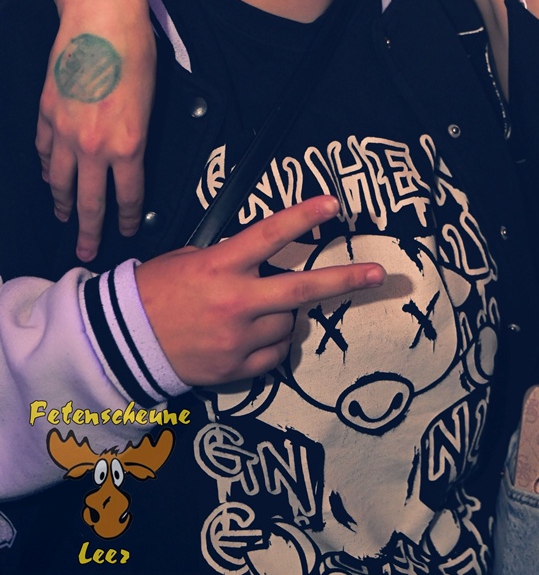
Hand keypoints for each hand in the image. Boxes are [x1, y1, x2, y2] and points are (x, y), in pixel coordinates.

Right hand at [36, 0, 154, 261]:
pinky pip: (44, 151)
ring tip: (63, 217)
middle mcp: (94, 145)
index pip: (129, 195)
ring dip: (62, 203)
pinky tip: (49, 176)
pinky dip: (46, 167)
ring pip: (60, 181)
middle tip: (86, 250)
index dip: (129, 218)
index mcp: (128, 144)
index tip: (128, 231)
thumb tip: (133, 154)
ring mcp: (65, 131)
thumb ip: (140, 134)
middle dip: (89, 229)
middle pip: (89, 200)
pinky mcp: (47, 113)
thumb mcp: (153, 98)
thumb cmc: (135, 49)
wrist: (100, 16)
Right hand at [135, 197, 384, 384]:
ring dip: (284, 312)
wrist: (123, 344)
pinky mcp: (235, 369)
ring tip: (254, 307)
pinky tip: (250, 334)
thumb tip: (268, 258)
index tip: (333, 205)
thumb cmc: (156, 292)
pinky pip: (274, 352)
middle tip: (378, 275)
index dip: (303, 217)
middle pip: (301, 290)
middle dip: (344, 280)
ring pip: (288, 322)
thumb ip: (232, 258)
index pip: (269, 235)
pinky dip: (271, 341)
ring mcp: (236, 339)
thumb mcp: (190, 259)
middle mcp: (233, 302)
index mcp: (219, 266)